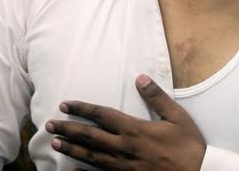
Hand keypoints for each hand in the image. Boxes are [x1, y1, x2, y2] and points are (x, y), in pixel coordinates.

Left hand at [47, 75, 205, 169]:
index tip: (65, 104)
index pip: (102, 116)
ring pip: (90, 157)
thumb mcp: (178, 116)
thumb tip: (139, 78)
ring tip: (55, 143)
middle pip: (90, 136)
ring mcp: (123, 166)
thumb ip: (157, 97)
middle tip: (49, 124)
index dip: (82, 109)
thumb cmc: (189, 146)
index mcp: (135, 130)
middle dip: (68, 129)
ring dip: (70, 149)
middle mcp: (124, 148)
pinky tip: (71, 170)